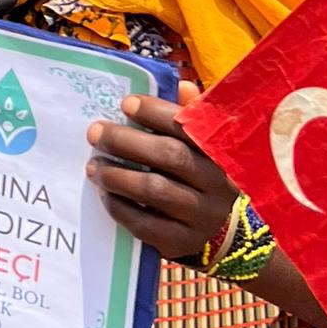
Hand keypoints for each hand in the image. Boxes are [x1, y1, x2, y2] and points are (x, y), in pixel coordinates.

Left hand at [89, 84, 235, 260]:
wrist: (233, 239)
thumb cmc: (208, 181)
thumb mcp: (208, 150)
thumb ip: (193, 119)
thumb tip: (181, 85)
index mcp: (220, 154)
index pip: (188, 127)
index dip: (156, 112)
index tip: (126, 104)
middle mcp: (216, 184)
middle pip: (170, 156)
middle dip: (127, 141)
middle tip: (95, 132)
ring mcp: (201, 216)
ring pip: (156, 191)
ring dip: (118, 176)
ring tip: (93, 166)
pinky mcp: (183, 242)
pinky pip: (146, 225)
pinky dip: (121, 208)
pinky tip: (106, 196)